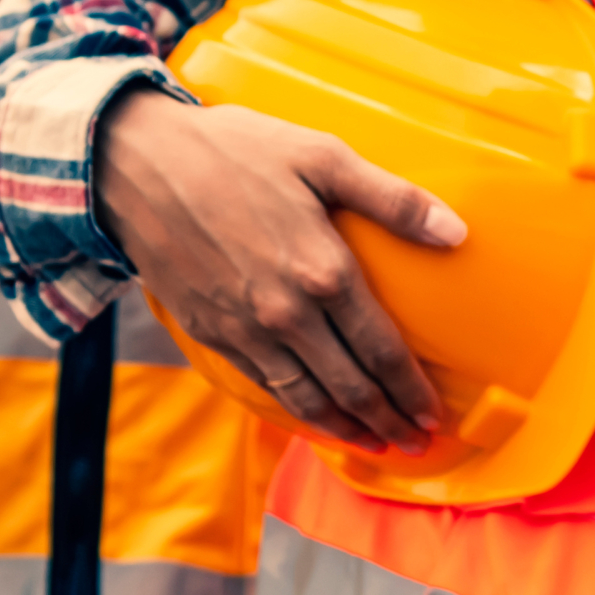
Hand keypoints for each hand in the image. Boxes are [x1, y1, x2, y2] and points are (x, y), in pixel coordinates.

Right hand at [93, 89, 465, 452]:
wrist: (137, 164)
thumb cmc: (234, 150)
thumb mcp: (322, 156)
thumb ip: (393, 199)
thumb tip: (456, 232)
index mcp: (323, 271)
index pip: (382, 351)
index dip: (412, 392)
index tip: (434, 417)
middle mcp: (286, 313)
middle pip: (351, 388)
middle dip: (389, 423)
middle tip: (416, 444)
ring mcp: (246, 329)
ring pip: (307, 399)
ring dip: (347, 429)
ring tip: (374, 444)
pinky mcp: (212, 334)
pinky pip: (266, 386)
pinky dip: (298, 411)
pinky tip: (315, 415)